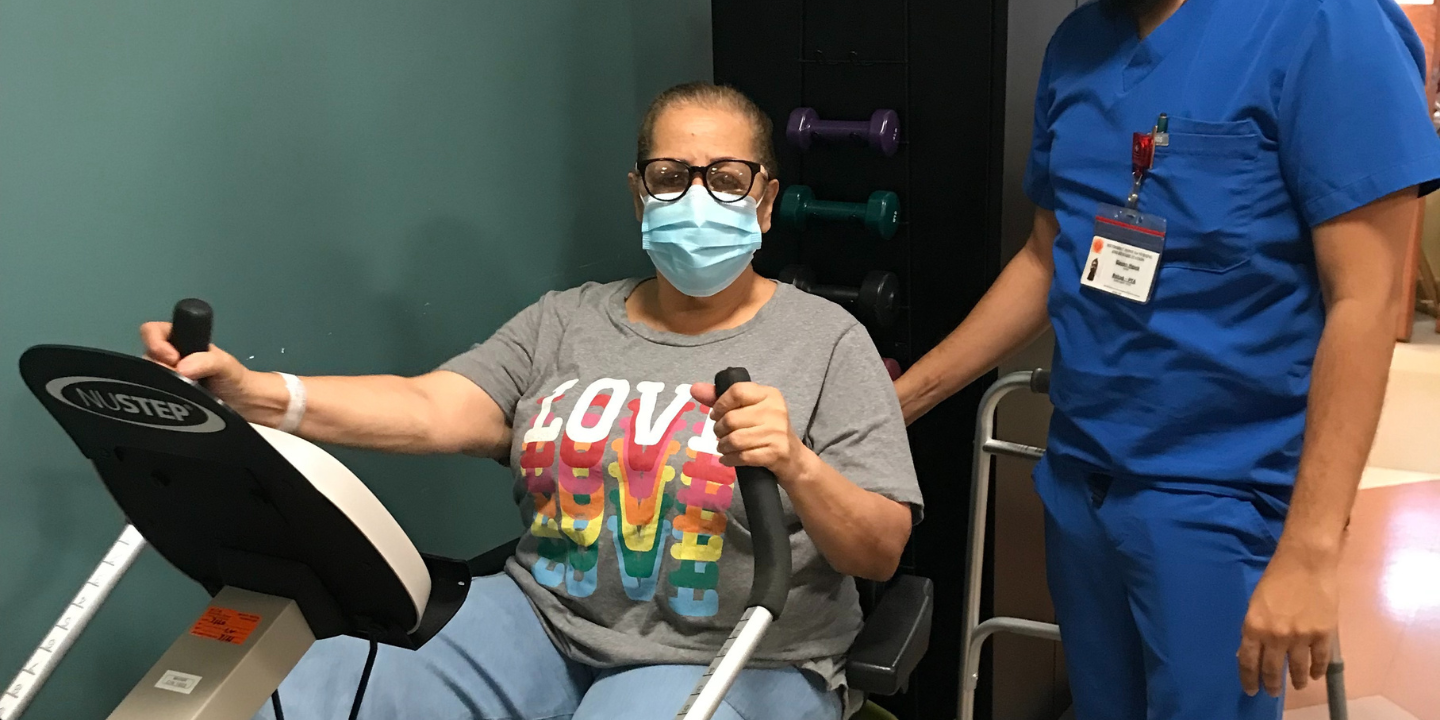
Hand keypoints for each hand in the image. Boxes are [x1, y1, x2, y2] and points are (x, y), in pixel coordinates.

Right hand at [140, 321, 253, 404]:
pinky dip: (159, 397)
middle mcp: (167, 356)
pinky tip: (174, 402)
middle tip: (180, 380)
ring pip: (147, 376)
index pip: (152, 331)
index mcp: (179, 339)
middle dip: (159, 368)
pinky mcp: (164, 394)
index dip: (156, 342)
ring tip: (181, 392)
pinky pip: (152, 393)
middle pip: (146, 356)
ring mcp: (165, 376)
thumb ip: (208, 361)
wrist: (241, 403)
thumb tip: (181, 368)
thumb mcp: (225, 364)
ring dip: (160, 384)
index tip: (173, 358)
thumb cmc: (233, 377)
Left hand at [690, 381, 807, 480]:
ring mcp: (777, 432)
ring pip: (735, 439)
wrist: (793, 458)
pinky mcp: (776, 452)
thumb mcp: (750, 410)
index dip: (720, 404)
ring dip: (722, 446)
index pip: (737, 391)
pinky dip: (730, 459)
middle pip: (732, 418)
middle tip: (720, 435)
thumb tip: (694, 388)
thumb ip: (722, 399)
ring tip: (723, 447)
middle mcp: (776, 410)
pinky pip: (743, 456)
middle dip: (718, 430)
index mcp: (769, 394)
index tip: (715, 415)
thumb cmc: (767, 430)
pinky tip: (728, 459)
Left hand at [1237, 546, 1339, 696]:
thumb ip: (1254, 629)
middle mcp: (1275, 636)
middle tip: (1274, 692)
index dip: (1249, 679)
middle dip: (1272, 684)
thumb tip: (1251, 652)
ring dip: (1297, 680)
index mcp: (1254, 627)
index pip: (1248, 662)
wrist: (1306, 563)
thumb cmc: (1276, 579)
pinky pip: (1320, 660)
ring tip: (1298, 685)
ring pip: (1298, 669)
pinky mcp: (1323, 634)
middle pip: (1272, 669)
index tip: (1252, 690)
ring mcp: (1300, 637)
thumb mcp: (1255, 604)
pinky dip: (1318, 670)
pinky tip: (1315, 675)